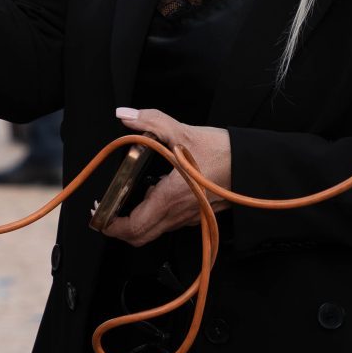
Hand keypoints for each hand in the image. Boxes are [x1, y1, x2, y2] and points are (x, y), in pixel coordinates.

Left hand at [100, 108, 230, 247]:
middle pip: (139, 237)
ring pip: (154, 231)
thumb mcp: (184, 131)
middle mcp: (179, 214)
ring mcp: (189, 218)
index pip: (133, 226)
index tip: (97, 213)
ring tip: (125, 200)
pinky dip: (153, 215)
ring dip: (135, 222)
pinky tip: (154, 193)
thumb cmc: (223, 152)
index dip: (110, 225)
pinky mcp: (198, 215)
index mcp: (171, 197)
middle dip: (117, 228)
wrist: (253, 166)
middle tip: (104, 211)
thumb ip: (151, 122)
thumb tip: (125, 115)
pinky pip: (169, 223)